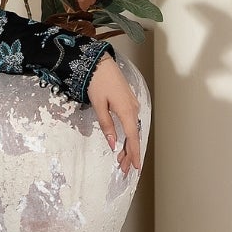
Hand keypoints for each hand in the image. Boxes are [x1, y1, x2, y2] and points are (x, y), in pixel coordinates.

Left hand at [87, 55, 141, 175]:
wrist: (100, 62)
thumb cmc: (97, 81)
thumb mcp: (98, 105)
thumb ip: (106, 125)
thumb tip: (113, 144)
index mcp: (126, 111)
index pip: (132, 137)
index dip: (133, 154)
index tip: (135, 167)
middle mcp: (133, 109)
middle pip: (134, 136)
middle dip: (129, 153)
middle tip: (124, 169)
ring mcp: (132, 104)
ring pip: (133, 130)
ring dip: (128, 145)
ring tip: (122, 159)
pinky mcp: (128, 101)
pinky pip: (131, 122)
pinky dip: (128, 134)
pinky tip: (124, 141)